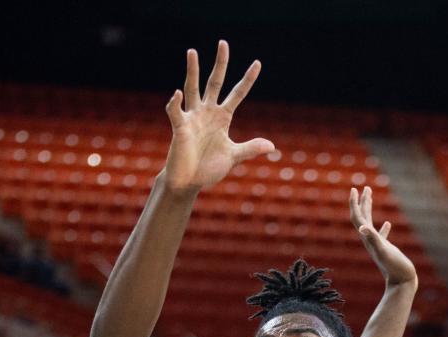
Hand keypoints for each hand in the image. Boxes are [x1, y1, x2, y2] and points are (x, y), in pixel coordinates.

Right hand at [164, 41, 273, 195]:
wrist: (188, 182)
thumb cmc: (208, 168)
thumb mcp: (232, 157)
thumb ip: (250, 149)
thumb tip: (271, 146)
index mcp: (222, 118)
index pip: (237, 94)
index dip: (247, 79)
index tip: (258, 63)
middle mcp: (207, 112)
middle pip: (215, 82)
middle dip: (220, 64)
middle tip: (223, 43)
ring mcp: (193, 117)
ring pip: (193, 88)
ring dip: (192, 71)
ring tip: (192, 51)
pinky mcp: (180, 127)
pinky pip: (176, 111)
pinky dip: (175, 103)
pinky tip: (177, 94)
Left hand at [350, 185, 416, 288]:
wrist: (402, 284)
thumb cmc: (394, 267)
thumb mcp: (383, 250)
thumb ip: (373, 238)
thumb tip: (362, 227)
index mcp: (368, 238)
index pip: (357, 217)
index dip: (355, 203)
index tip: (354, 189)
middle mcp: (370, 241)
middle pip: (361, 218)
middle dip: (361, 202)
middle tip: (363, 188)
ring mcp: (378, 246)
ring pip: (370, 225)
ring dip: (370, 210)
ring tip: (371, 198)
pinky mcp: (386, 251)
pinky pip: (382, 237)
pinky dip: (383, 228)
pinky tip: (388, 224)